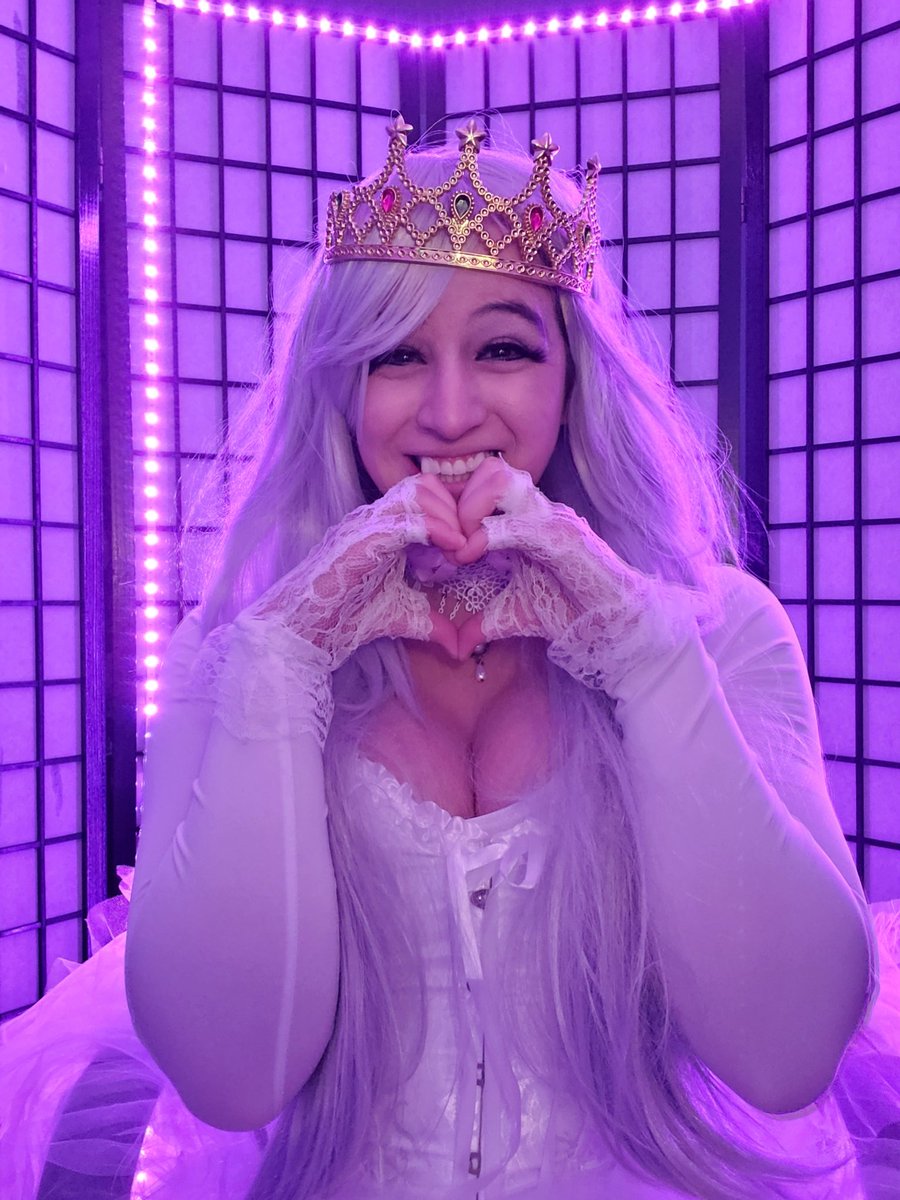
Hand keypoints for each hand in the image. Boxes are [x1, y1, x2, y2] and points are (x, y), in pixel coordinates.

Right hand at [248, 475, 462, 663]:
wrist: (304, 632)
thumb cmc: (345, 619)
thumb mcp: (401, 617)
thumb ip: (431, 623)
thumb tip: (460, 646)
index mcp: (384, 529)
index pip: (426, 496)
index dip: (453, 516)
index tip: (467, 549)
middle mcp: (374, 519)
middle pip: (425, 484)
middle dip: (455, 511)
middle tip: (466, 547)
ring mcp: (366, 524)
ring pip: (418, 492)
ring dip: (447, 517)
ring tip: (458, 550)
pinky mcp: (361, 539)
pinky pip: (405, 520)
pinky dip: (434, 530)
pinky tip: (451, 550)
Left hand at [445, 458, 701, 687]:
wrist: (615, 624)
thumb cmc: (571, 612)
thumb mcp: (515, 615)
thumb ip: (484, 622)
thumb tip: (456, 643)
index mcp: (527, 521)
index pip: (486, 486)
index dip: (457, 509)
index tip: (444, 545)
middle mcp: (540, 511)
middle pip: (491, 471)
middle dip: (461, 501)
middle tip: (450, 540)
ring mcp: (553, 519)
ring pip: (503, 481)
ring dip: (472, 509)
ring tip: (462, 546)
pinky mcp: (565, 537)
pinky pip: (520, 521)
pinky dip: (489, 535)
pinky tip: (471, 555)